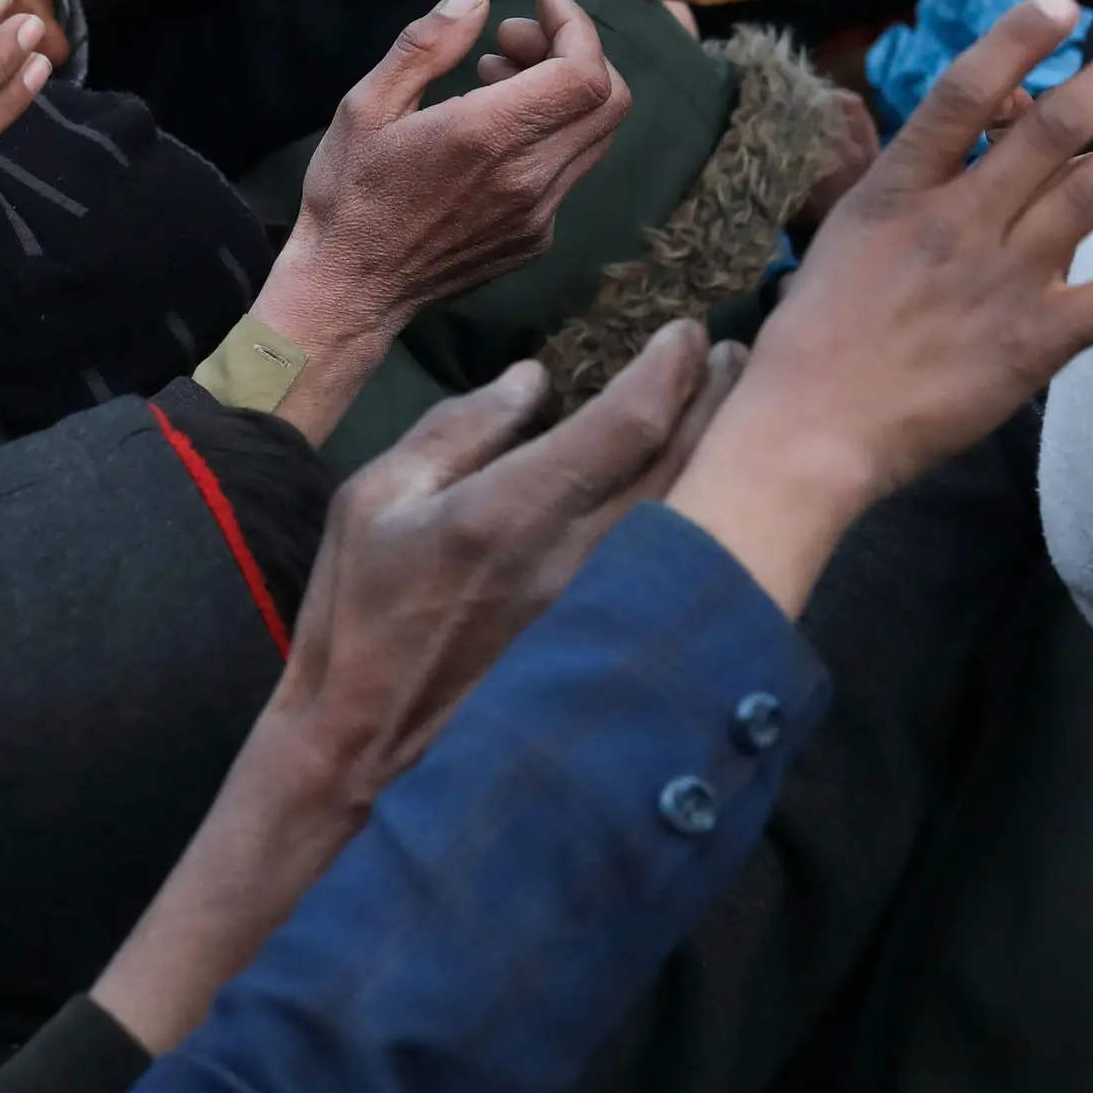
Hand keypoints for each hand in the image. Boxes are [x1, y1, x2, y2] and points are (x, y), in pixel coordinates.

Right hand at [91, 323, 741, 1051]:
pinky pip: (681, 574)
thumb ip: (457, 432)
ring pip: (696, 520)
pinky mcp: (615, 655)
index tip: (688, 334)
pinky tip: (713, 498)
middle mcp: (577, 561)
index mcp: (510, 511)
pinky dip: (709, 522)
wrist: (364, 758)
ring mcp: (607, 616)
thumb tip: (534, 380)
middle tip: (735, 358)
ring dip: (723, 456)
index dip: (671, 369)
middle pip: (684, 465)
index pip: (629, 422)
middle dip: (717, 401)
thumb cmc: (357, 621)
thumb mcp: (372, 502)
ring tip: (735, 412)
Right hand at [256, 0, 631, 437]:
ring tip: (497, 80)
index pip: (585, 71)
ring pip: (595, 136)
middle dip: (575, 52)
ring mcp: (539, 216)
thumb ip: (429, 43)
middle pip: (610, 99)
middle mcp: (528, 178)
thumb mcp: (368, 105)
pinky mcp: (536, 241)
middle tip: (514, 39)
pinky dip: (550, 135)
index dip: (576, 25)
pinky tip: (494, 136)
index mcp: (488, 136)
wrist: (349, 291)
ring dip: (565, 94)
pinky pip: (570, 172)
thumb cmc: (350, 192)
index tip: (541, 1)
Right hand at [670, 0, 1092, 611]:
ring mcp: (1000, 280)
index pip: (963, 91)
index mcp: (900, 190)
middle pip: (1049, 129)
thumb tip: (959, 134)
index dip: (1017, 40)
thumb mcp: (846, 234)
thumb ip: (906, 184)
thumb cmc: (816, 334)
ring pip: (1090, 194)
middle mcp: (957, 222)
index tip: (1064, 3)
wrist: (809, 428)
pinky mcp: (1034, 342)